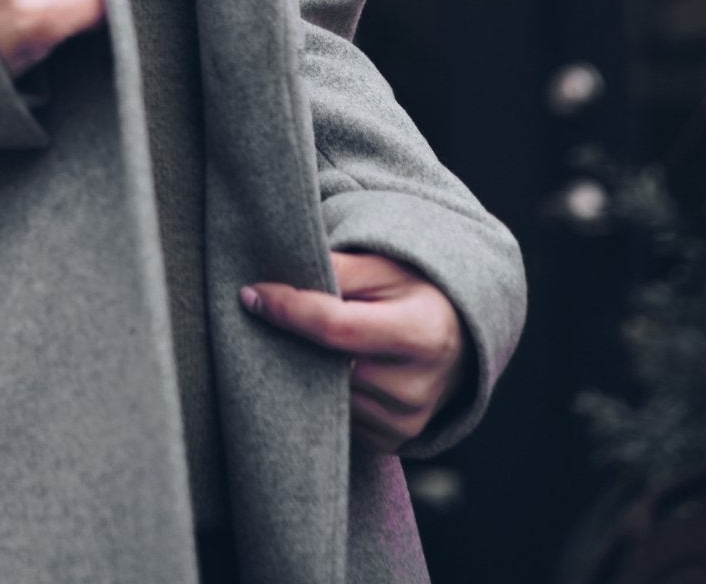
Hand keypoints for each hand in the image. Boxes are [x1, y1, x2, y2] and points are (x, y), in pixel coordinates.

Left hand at [240, 251, 469, 449]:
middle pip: (330, 367)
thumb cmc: (411, 291)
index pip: (336, 328)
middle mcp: (418, 386)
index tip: (251, 294)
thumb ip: (336, 268)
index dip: (288, 310)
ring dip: (306, 370)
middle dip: (293, 341)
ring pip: (330, 398)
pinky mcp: (394, 440)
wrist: (454, 335)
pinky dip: (324, 395)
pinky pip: (342, 421)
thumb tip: (278, 277)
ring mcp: (407, 421)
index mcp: (421, 332)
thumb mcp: (382, 266)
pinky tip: (325, 370)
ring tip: (303, 341)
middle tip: (269, 314)